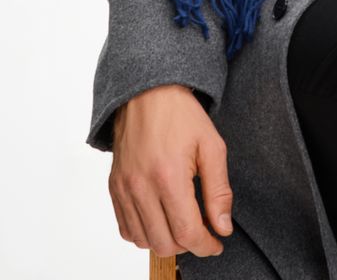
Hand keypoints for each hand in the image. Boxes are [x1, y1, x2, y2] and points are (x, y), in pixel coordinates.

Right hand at [109, 84, 232, 258]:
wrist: (148, 92)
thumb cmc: (181, 114)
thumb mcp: (212, 146)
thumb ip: (219, 190)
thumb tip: (223, 227)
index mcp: (168, 175)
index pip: (187, 232)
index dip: (206, 245)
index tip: (216, 243)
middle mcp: (141, 186)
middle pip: (164, 243)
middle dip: (188, 245)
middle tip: (202, 230)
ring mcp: (124, 188)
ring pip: (143, 240)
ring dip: (166, 240)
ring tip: (182, 223)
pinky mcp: (114, 187)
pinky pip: (126, 228)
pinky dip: (144, 232)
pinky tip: (160, 217)